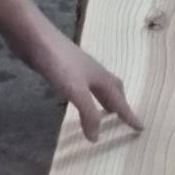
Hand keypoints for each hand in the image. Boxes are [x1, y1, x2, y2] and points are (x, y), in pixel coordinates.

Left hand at [26, 24, 142, 142]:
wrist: (34, 36)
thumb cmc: (59, 63)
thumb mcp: (76, 91)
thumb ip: (89, 114)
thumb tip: (96, 138)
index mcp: (102, 79)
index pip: (120, 102)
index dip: (130, 116)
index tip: (141, 128)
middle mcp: (94, 73)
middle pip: (113, 89)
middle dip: (119, 103)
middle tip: (122, 116)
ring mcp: (79, 68)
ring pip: (98, 86)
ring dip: (104, 98)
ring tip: (104, 110)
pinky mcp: (64, 67)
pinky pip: (83, 85)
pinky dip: (87, 95)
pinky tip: (77, 96)